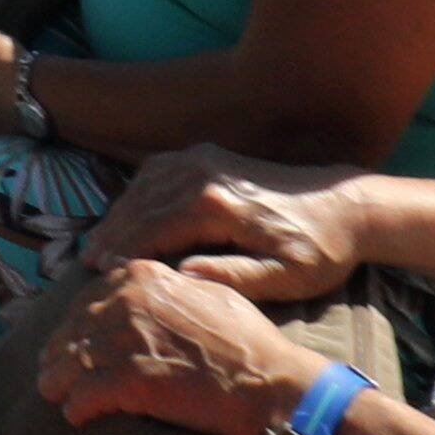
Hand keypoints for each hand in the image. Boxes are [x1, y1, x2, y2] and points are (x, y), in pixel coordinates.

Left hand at [26, 256, 315, 434]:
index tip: (71, 336)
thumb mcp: (210, 291)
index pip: (90, 295)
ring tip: (56, 394)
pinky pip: (85, 395)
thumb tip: (151, 281)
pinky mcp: (127, 380)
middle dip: (61, 351)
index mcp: (143, 276)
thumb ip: (171, 285)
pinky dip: (77, 407)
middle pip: (75, 327)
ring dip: (60, 381)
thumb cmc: (248, 341)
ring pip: (71, 361)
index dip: (77, 320)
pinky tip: (76, 415)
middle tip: (52, 369)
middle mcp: (126, 301)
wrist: (266, 382)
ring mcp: (124, 340)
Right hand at [95, 148, 368, 306]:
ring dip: (121, 213)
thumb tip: (183, 277)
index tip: (100, 273)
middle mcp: (203, 173)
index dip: (125, 251)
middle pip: (142, 204)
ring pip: (145, 185)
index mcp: (218, 205)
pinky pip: (158, 172)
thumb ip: (234, 278)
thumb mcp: (287, 277)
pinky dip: (137, 194)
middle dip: (114, 232)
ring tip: (102, 243)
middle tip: (88, 262)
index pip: (154, 228)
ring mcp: (204, 159)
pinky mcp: (209, 156)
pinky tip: (128, 214)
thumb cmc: (319, 251)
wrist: (345, 207)